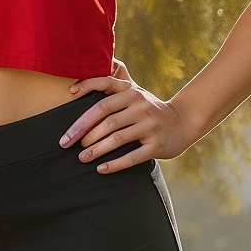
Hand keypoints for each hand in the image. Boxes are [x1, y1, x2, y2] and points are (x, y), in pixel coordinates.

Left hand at [58, 58, 196, 169]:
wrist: (184, 122)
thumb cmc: (149, 109)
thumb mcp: (135, 93)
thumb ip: (114, 86)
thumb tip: (79, 81)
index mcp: (132, 91)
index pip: (105, 86)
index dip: (86, 87)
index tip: (68, 95)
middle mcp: (140, 106)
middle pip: (106, 118)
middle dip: (83, 132)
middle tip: (66, 143)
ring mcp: (150, 125)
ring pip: (117, 138)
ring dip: (96, 150)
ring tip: (81, 157)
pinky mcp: (156, 145)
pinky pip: (131, 156)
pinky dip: (114, 164)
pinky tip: (101, 169)